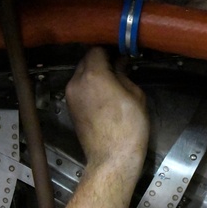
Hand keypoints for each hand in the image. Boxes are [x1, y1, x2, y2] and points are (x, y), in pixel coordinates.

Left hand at [66, 48, 148, 179]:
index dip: (110, 50)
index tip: (121, 53)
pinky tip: (105, 94)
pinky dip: (89, 86)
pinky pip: (79, 88)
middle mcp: (76, 83)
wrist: (112, 158)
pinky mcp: (71, 108)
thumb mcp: (135, 96)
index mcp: (93, 75)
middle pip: (86, 61)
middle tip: (119, 65)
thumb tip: (120, 64)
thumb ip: (124, 74)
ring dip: (95, 73)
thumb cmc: (128, 129)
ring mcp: (71, 96)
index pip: (97, 50)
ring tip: (113, 80)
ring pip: (81, 75)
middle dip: (101, 61)